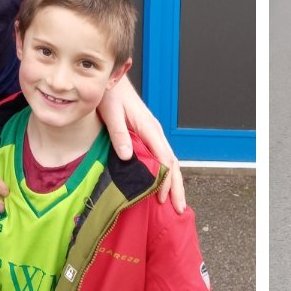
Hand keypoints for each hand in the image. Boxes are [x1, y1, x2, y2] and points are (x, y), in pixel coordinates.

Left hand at [98, 74, 185, 213]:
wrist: (113, 80)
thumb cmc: (112, 94)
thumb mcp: (112, 112)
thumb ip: (119, 133)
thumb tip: (127, 156)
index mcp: (149, 128)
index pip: (164, 158)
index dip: (165, 180)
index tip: (164, 199)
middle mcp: (155, 132)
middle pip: (172, 163)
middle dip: (177, 186)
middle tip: (179, 209)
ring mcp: (153, 134)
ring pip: (169, 161)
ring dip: (173, 182)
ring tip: (174, 203)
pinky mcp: (148, 135)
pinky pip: (161, 156)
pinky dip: (166, 173)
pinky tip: (162, 184)